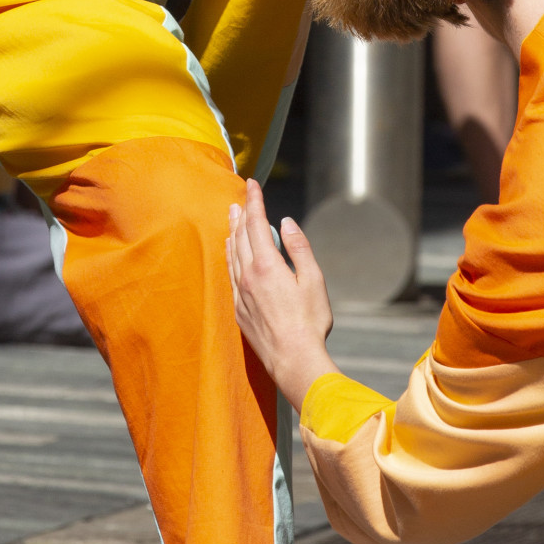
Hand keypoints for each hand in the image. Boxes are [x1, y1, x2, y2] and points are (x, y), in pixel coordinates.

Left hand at [225, 177, 333, 416]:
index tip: (252, 184)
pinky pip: (229, 273)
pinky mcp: (238, 309)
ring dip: (233, 232)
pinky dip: (230, 255)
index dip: (255, 201)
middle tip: (240, 197)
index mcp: (267, 265)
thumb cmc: (309, 321)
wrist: (293, 359)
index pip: (257, 223)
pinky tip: (231, 253)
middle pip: (241, 236)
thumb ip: (299, 248)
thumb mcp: (313, 280)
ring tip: (232, 218)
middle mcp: (248, 275)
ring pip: (232, 254)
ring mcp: (239, 293)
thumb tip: (287, 222)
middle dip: (241, 213)